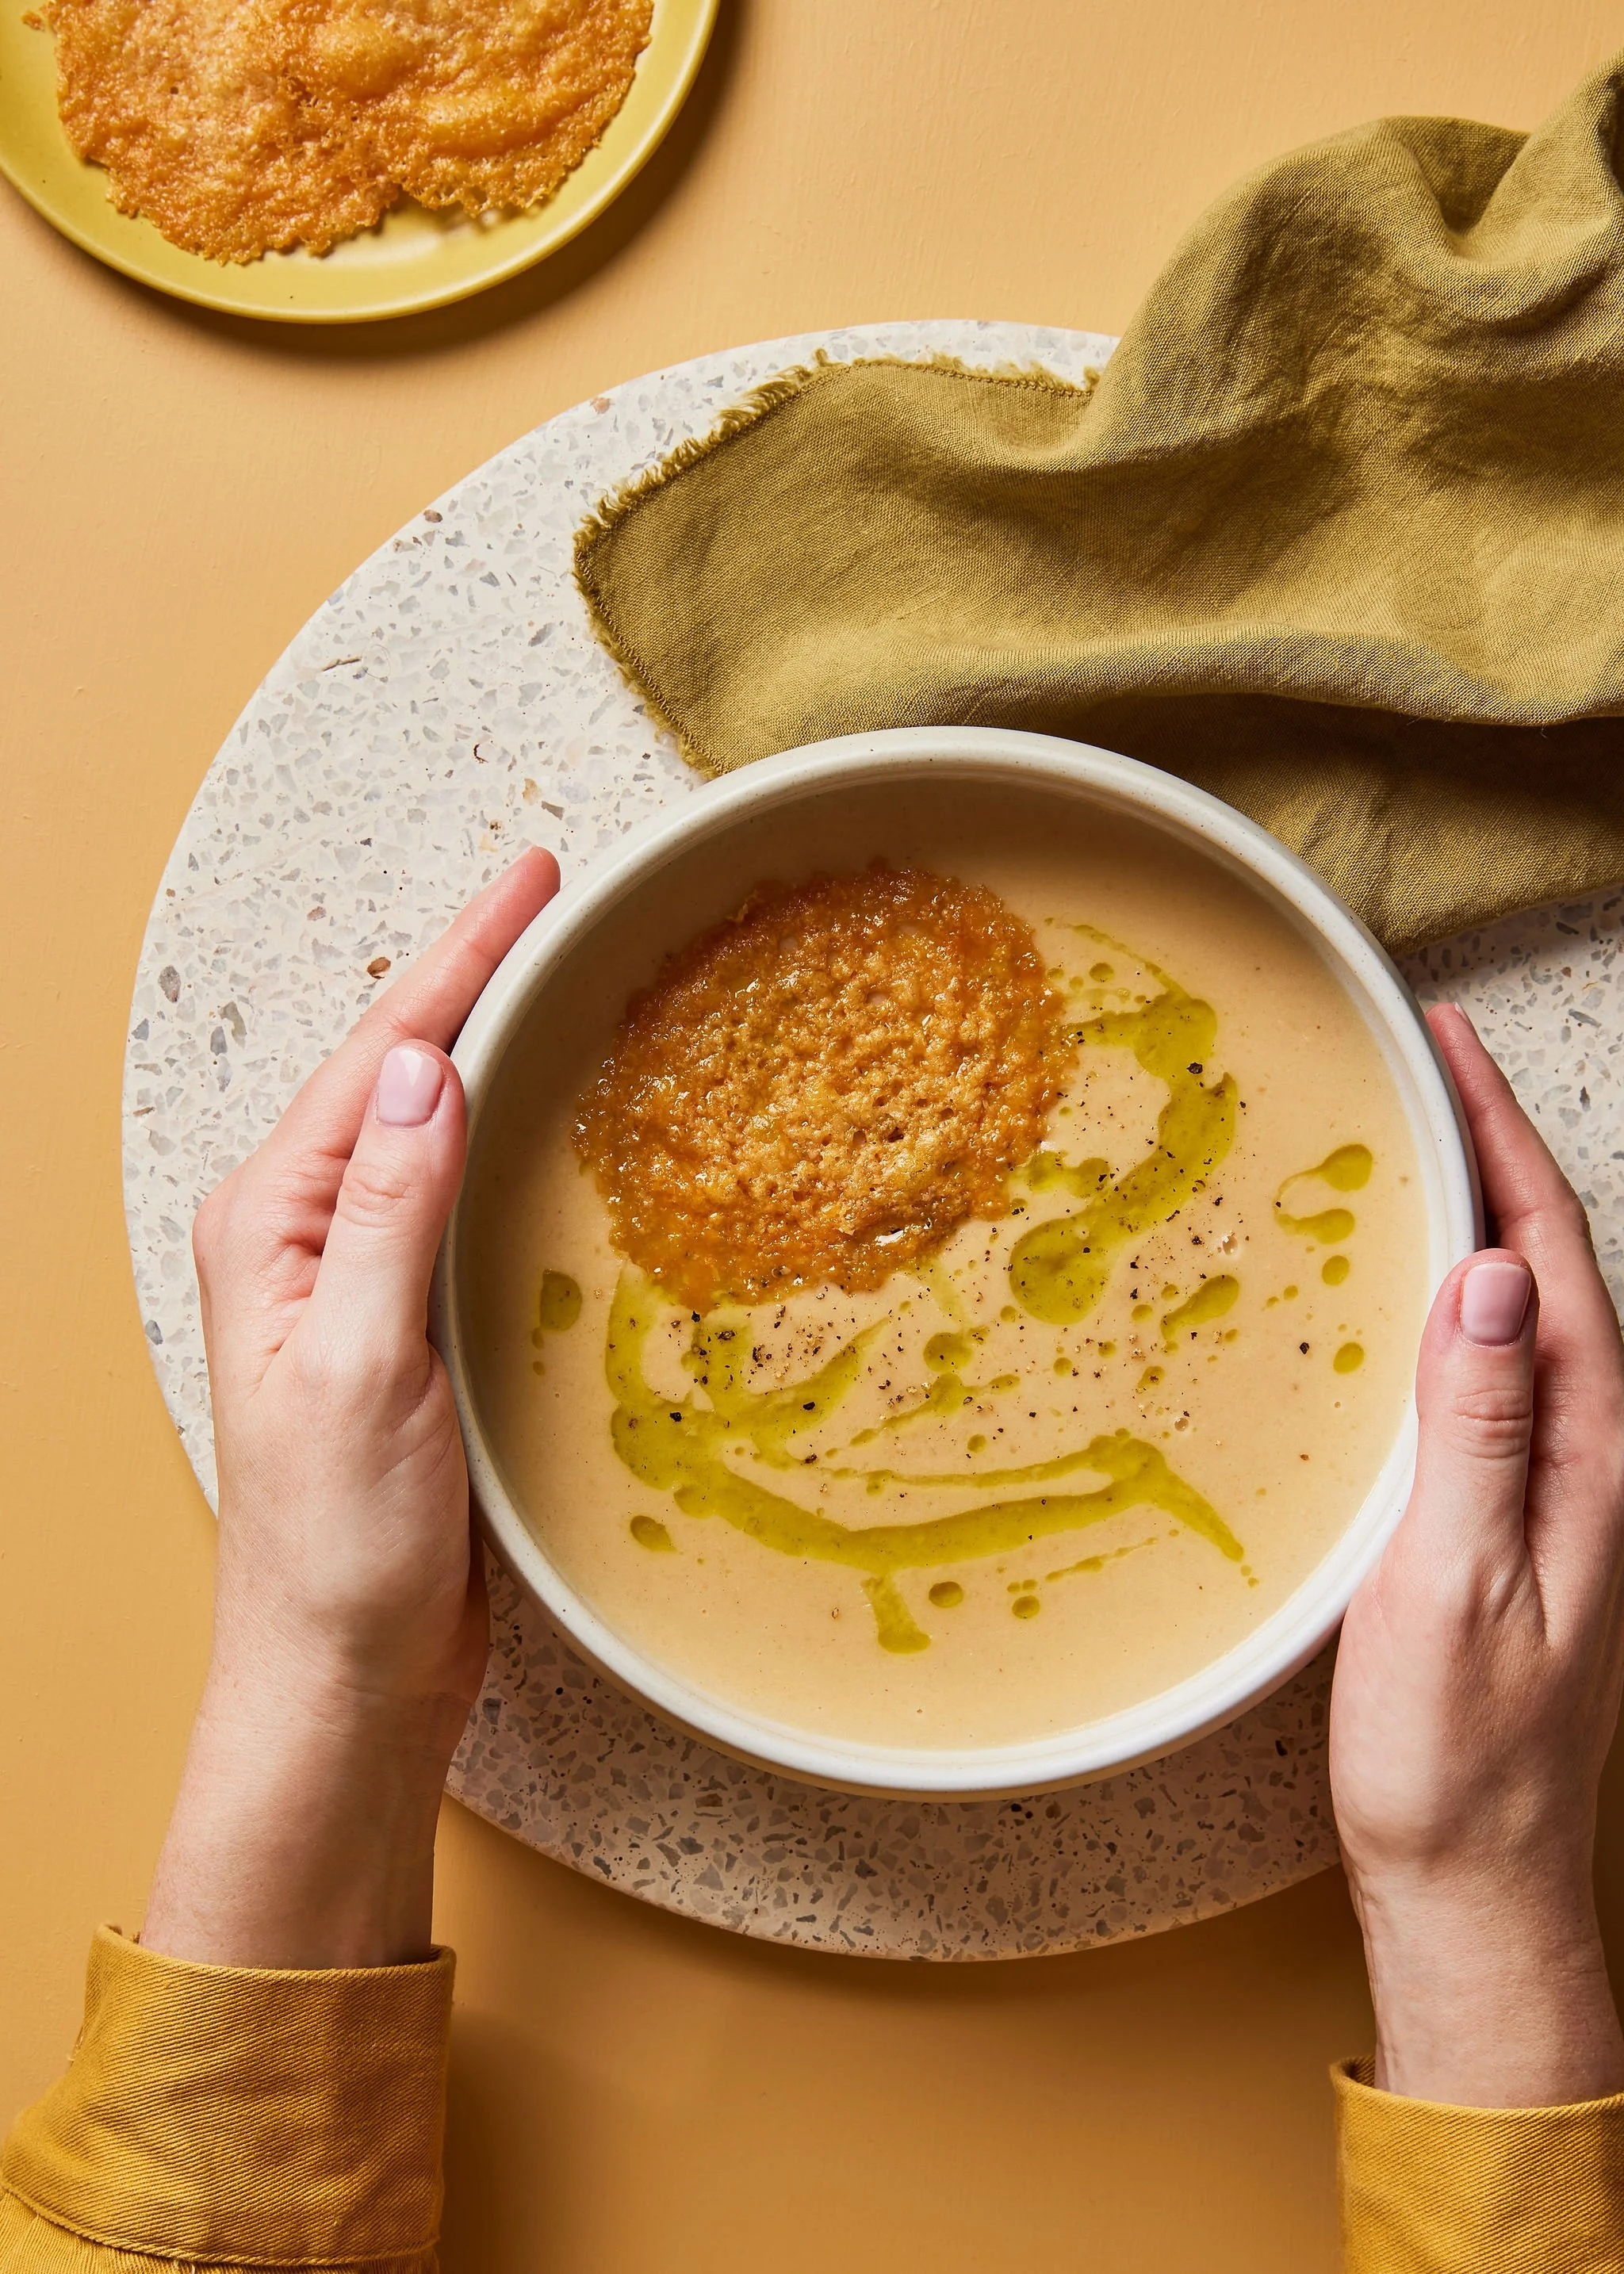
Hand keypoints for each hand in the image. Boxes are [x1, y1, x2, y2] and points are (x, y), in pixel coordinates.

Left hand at [142, 849, 558, 1968]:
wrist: (343, 1676)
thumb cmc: (333, 1545)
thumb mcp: (360, 1364)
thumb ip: (387, 1210)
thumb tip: (417, 1064)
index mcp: (272, 1222)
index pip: (378, 1054)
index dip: (461, 956)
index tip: (531, 876)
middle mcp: (309, 1232)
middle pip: (401, 1068)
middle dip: (475, 974)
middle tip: (558, 895)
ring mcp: (360, 1275)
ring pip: (435, 1126)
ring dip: (496, 1046)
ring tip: (562, 973)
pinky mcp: (412, 1321)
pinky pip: (465, 1196)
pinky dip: (514, 1138)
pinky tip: (557, 1121)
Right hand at [1330, 1003, 1623, 2105]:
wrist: (1477, 1880)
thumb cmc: (1461, 1757)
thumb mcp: (1454, 1586)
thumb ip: (1479, 1429)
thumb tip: (1483, 1274)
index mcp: (1591, 1457)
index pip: (1549, 1256)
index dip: (1501, 1137)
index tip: (1447, 1044)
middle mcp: (1591, 1457)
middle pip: (1547, 1263)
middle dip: (1493, 1146)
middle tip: (1423, 1059)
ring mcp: (1557, 1486)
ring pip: (1520, 1311)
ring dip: (1474, 1212)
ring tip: (1414, 1140)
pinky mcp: (1512, 1516)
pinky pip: (1489, 1369)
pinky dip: (1449, 1297)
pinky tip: (1404, 1292)